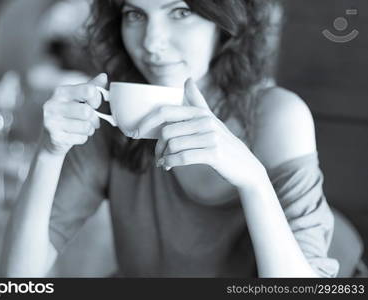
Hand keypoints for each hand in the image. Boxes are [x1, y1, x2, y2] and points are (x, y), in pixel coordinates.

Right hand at [40, 73, 106, 155]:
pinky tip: (73, 136)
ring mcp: (52, 121)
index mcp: (61, 91)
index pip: (89, 90)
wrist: (50, 139)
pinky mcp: (55, 137)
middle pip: (87, 111)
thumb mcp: (77, 99)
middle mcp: (53, 105)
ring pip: (86, 126)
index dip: (96, 99)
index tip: (93, 104)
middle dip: (94, 118)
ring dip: (89, 129)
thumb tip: (104, 76)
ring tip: (81, 128)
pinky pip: (82, 138)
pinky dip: (82, 138)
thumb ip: (90, 87)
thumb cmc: (67, 116)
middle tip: (91, 121)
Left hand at [134, 78, 265, 188]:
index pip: (165, 112)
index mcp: (200, 112)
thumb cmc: (223, 142)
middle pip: (166, 131)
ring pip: (173, 145)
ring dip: (163, 157)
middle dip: (157, 146)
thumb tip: (188, 79)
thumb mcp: (211, 120)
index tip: (134, 133)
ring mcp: (211, 137)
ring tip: (164, 162)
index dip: (146, 122)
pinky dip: (171, 163)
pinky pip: (183, 157)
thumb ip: (198, 101)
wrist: (245, 166)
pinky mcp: (214, 154)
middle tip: (157, 156)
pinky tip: (169, 166)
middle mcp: (205, 121)